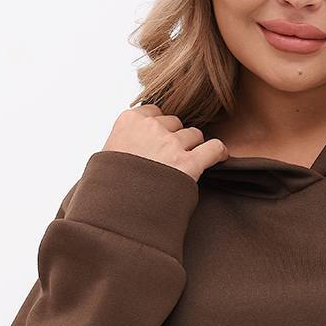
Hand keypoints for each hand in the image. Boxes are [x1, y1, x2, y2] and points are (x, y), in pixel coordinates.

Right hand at [103, 104, 227, 181]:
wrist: (114, 213)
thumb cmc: (107, 188)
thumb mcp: (106, 155)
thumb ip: (124, 141)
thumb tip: (135, 144)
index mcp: (130, 121)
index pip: (155, 112)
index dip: (159, 128)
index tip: (157, 142)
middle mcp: (152, 128)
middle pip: (175, 123)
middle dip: (175, 138)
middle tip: (168, 159)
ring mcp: (170, 144)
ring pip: (194, 135)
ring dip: (192, 148)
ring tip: (184, 166)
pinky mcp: (188, 163)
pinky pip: (213, 148)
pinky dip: (218, 152)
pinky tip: (219, 157)